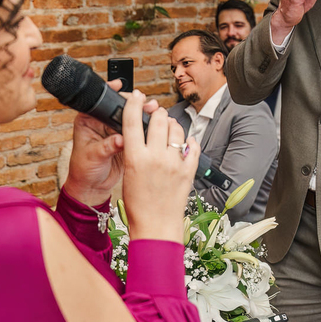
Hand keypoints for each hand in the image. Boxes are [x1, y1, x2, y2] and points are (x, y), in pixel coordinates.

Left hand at [62, 79, 158, 206]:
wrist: (92, 187)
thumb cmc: (84, 170)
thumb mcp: (92, 156)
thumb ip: (107, 146)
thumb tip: (120, 139)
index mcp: (88, 121)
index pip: (100, 102)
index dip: (111, 92)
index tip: (119, 85)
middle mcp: (102, 123)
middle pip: (120, 107)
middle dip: (134, 104)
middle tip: (145, 103)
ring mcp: (115, 131)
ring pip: (131, 117)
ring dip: (142, 114)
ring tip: (154, 110)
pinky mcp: (126, 140)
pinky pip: (137, 130)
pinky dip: (146, 127)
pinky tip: (155, 123)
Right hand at [120, 90, 198, 242]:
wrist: (156, 226)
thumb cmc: (138, 204)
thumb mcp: (128, 174)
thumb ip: (135, 152)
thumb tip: (143, 134)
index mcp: (134, 158)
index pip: (131, 121)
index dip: (133, 103)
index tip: (136, 95)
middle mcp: (155, 157)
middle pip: (158, 119)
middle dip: (157, 114)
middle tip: (156, 116)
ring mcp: (173, 163)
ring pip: (176, 129)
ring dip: (172, 125)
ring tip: (169, 130)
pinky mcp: (188, 170)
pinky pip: (192, 146)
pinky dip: (189, 142)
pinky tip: (184, 145)